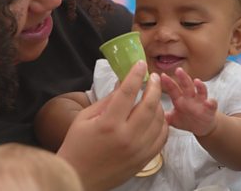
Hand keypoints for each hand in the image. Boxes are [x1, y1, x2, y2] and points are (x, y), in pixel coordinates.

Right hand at [57, 61, 167, 190]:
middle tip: (154, 77)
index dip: (135, 75)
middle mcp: (126, 137)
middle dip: (153, 87)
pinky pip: (162, 138)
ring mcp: (138, 150)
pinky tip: (157, 116)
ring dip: (159, 104)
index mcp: (108, 124)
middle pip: (148, 105)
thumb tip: (123, 83)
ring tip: (154, 96)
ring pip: (159, 121)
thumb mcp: (85, 118)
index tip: (140, 64)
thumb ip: (107, 100)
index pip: (127, 93)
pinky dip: (163, 124)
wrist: (79, 177)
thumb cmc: (77, 145)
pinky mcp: (144, 159)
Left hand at [161, 67, 216, 135]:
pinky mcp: (210, 109)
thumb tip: (147, 114)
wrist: (202, 127)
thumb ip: (162, 116)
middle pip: (186, 85)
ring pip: (200, 91)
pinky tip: (210, 101)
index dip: (168, 82)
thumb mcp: (173, 119)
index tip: (161, 75)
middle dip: (183, 78)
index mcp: (180, 99)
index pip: (173, 89)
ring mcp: (200, 102)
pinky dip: (212, 103)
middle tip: (178, 70)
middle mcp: (190, 98)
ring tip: (197, 81)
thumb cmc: (186, 120)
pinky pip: (212, 105)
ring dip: (199, 86)